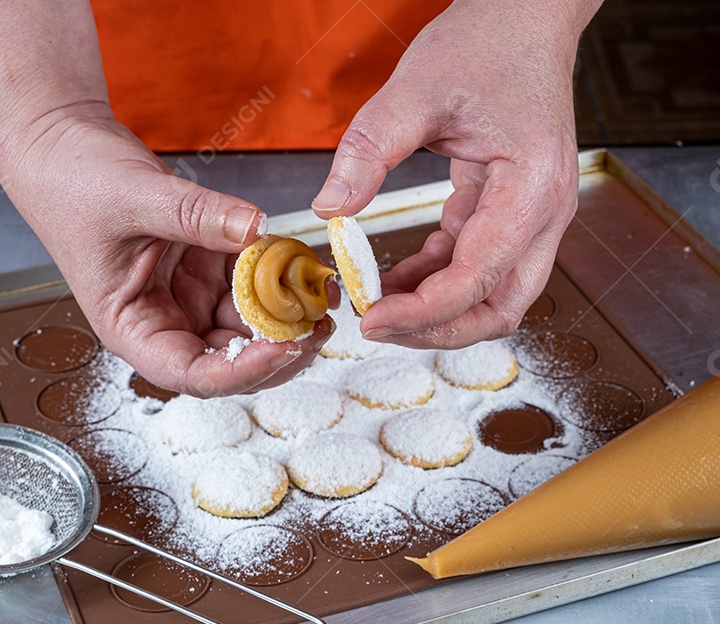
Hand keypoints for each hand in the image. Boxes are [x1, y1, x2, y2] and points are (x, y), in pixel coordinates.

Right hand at [2, 110, 333, 395]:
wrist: (66, 146)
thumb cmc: (73, 182)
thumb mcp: (135, 198)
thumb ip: (197, 216)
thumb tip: (256, 229)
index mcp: (133, 330)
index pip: (192, 374)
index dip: (240, 372)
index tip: (282, 348)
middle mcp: (165, 324)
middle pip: (232, 362)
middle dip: (279, 349)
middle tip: (319, 325)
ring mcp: (190, 300)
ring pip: (250, 328)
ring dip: (287, 316)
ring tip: (318, 291)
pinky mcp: (209, 274)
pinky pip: (253, 286)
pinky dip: (279, 278)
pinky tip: (300, 263)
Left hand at [313, 0, 599, 348]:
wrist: (526, 17)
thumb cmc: (489, 42)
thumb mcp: (417, 88)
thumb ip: (369, 149)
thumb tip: (330, 208)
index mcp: (532, 188)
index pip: (478, 279)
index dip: (423, 312)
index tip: (372, 319)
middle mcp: (545, 215)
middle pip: (499, 309)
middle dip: (438, 330)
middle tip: (377, 325)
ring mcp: (534, 220)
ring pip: (491, 299)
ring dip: (435, 312)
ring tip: (376, 301)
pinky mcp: (514, 217)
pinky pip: (476, 270)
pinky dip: (435, 282)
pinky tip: (393, 277)